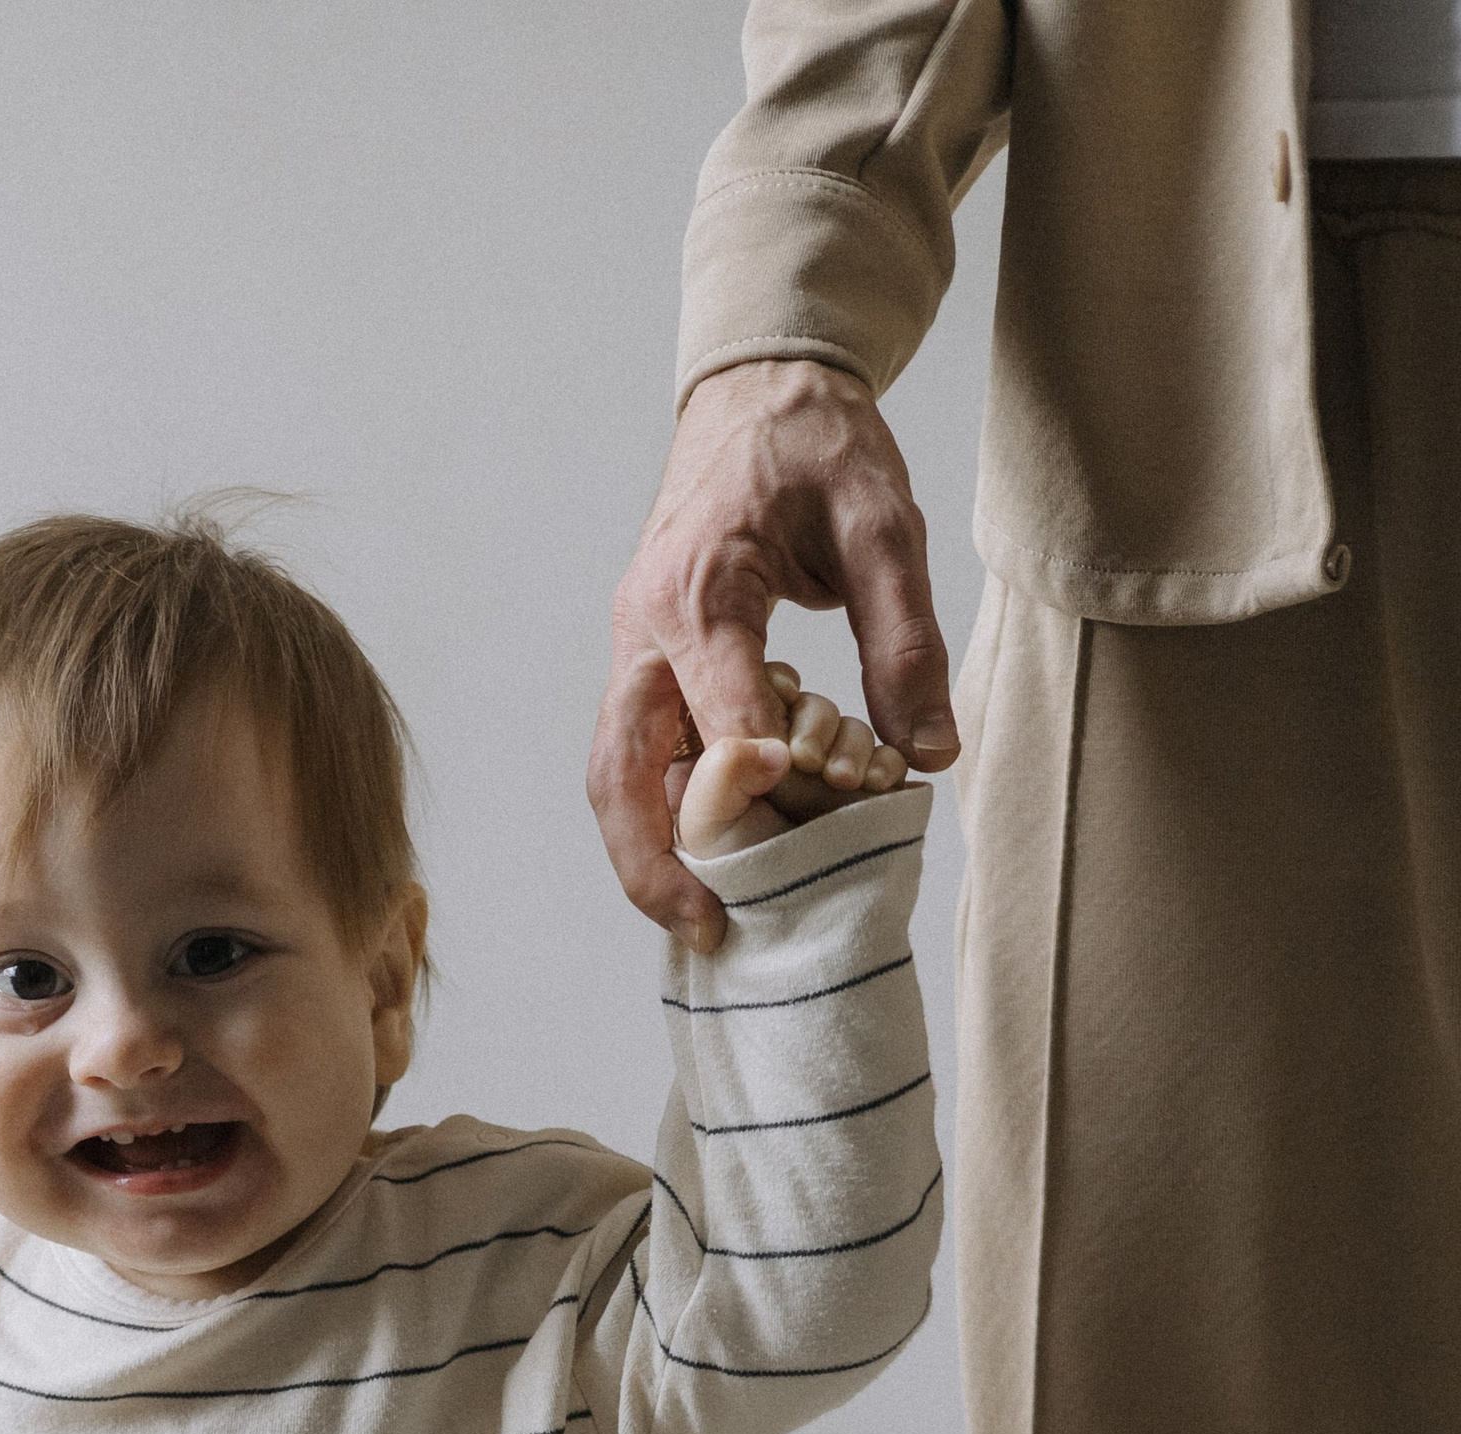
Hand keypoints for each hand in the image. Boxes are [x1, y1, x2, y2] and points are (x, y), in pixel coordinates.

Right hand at [590, 361, 952, 950]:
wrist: (758, 393)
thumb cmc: (817, 445)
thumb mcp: (883, 522)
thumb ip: (905, 638)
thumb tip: (926, 755)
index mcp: (697, 591)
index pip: (719, 713)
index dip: (759, 777)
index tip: (814, 808)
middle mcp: (646, 632)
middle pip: (621, 772)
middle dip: (657, 860)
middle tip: (710, 929)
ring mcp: (638, 654)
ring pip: (618, 777)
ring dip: (650, 854)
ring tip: (705, 921)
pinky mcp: (651, 668)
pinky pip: (641, 759)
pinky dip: (666, 819)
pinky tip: (715, 863)